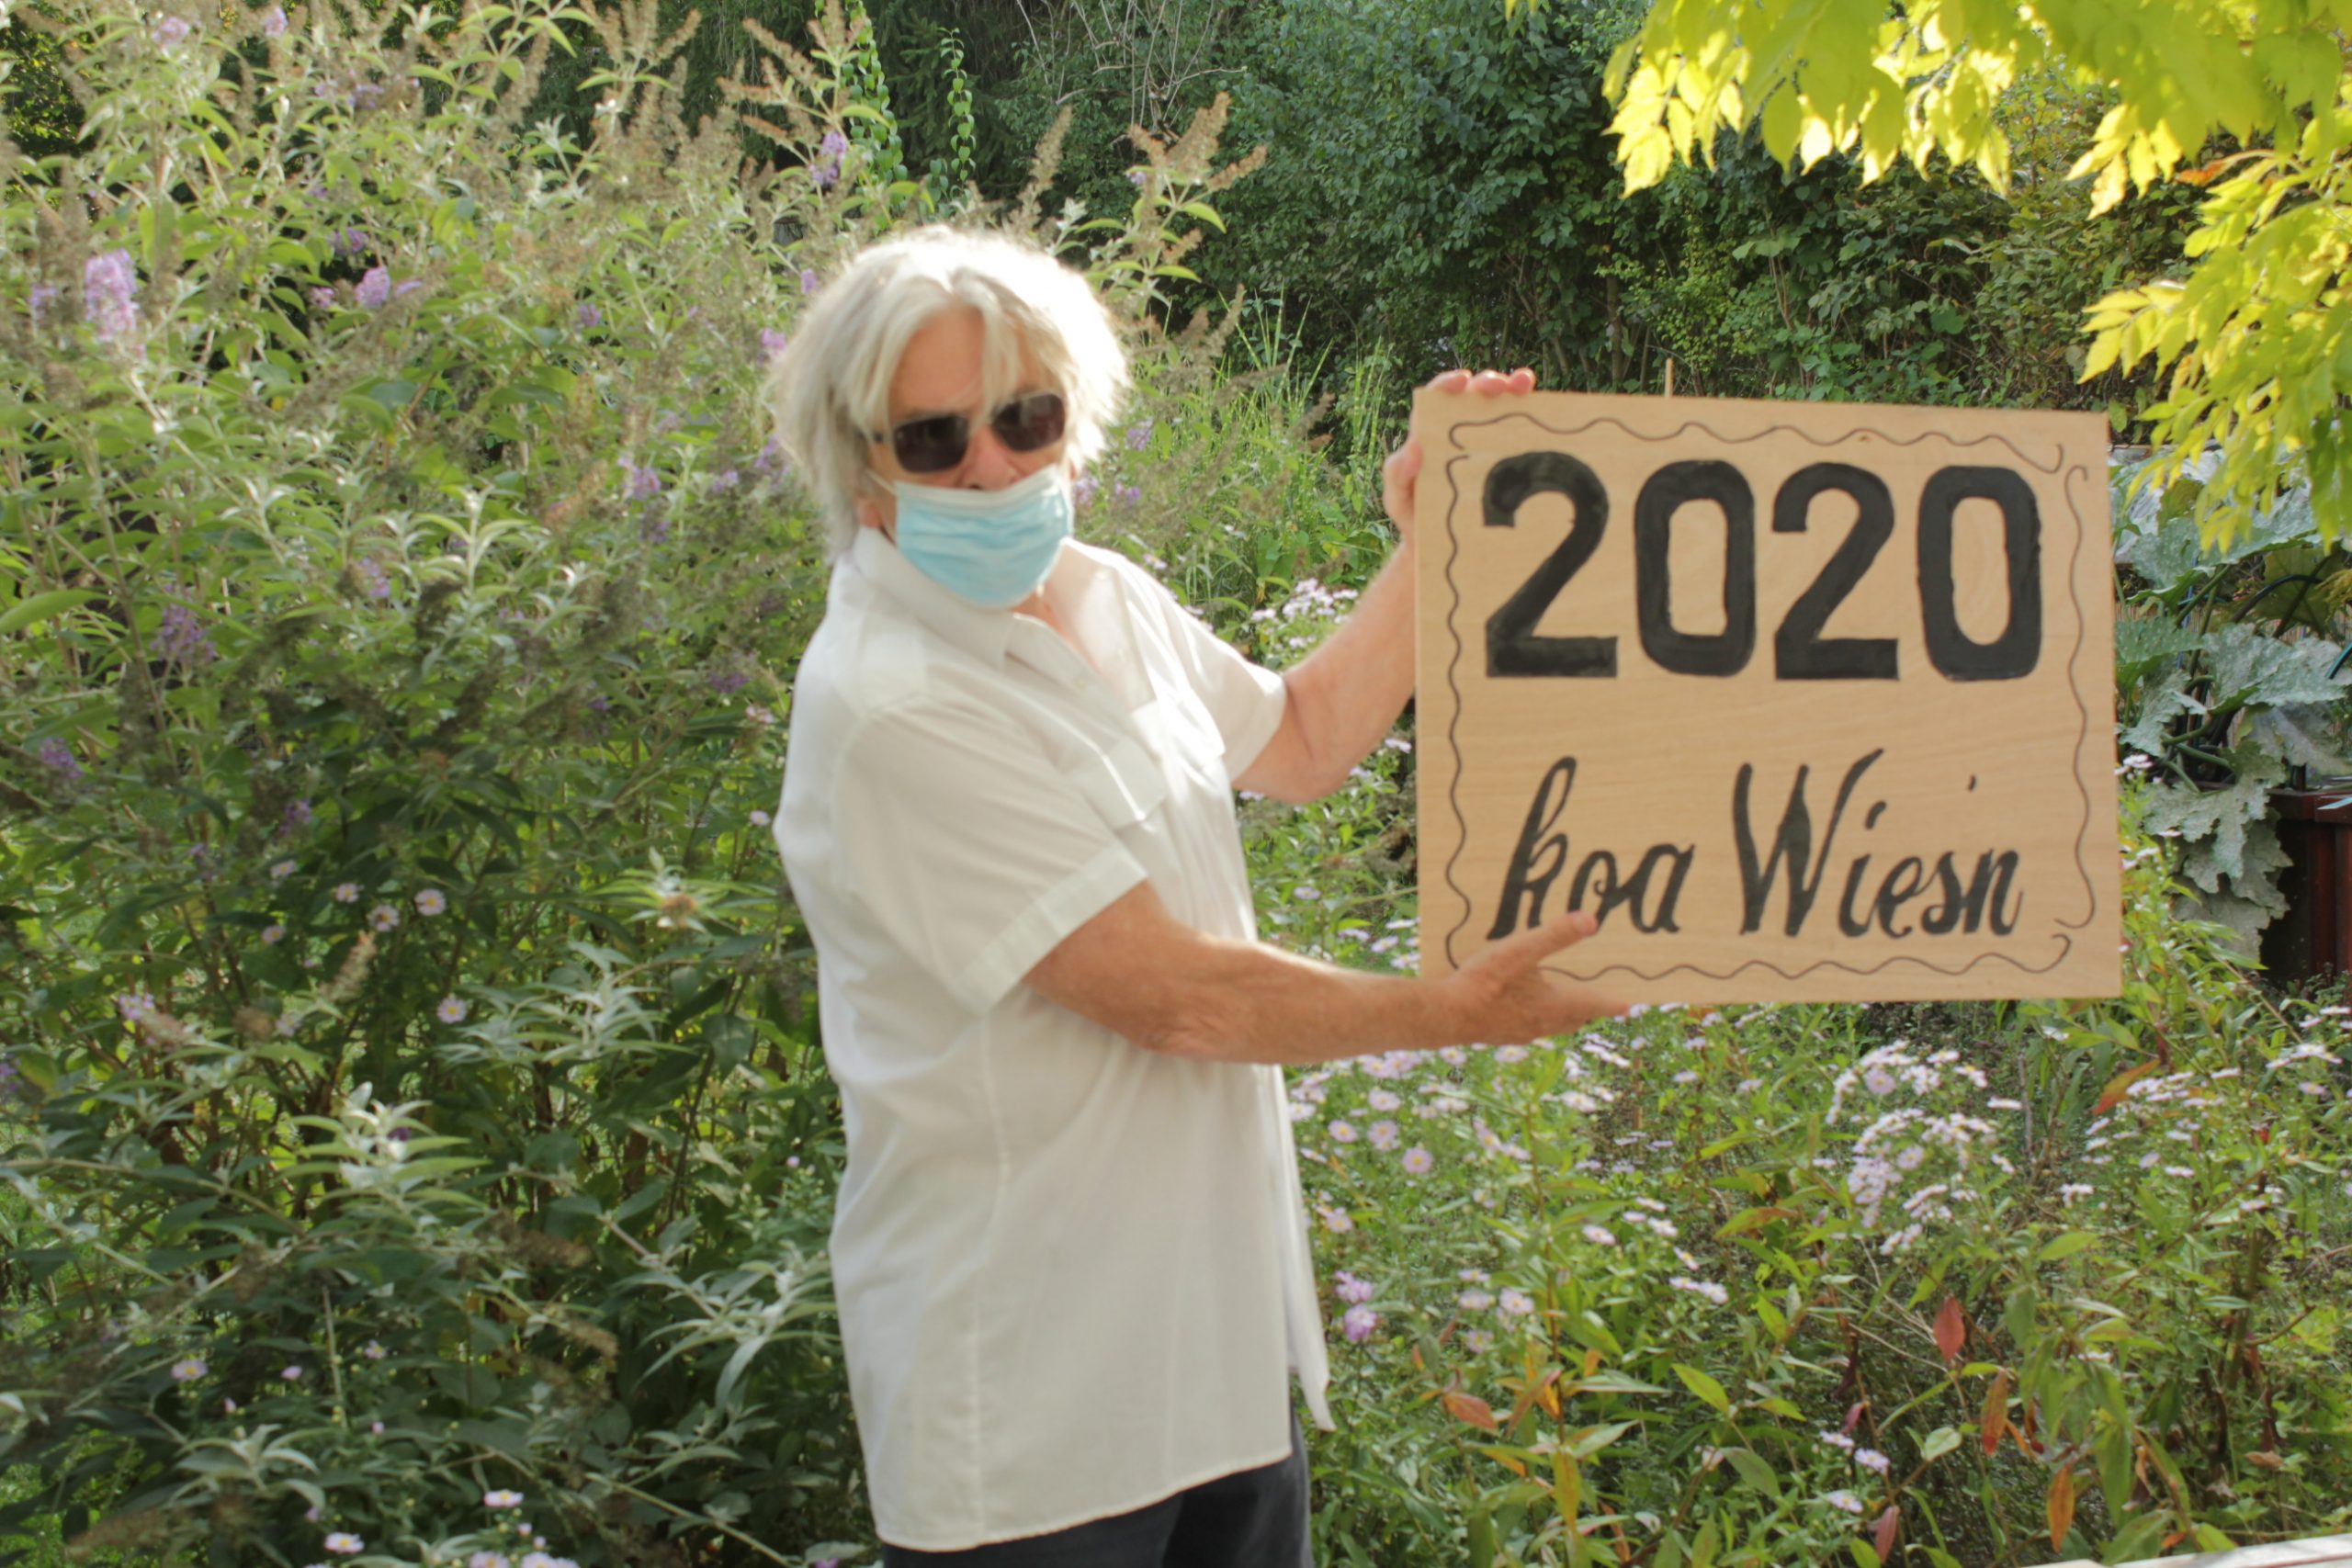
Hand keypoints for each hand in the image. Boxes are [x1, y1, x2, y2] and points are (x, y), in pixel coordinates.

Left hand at [1381, 366, 1535, 549]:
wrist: (1440, 548)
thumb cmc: (1415, 518)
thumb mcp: (1398, 499)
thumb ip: (1398, 474)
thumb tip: (1413, 446)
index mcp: (1431, 435)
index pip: (1438, 401)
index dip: (1448, 386)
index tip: (1461, 380)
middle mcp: (1460, 433)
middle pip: (1474, 398)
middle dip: (1487, 384)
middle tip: (1500, 385)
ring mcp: (1486, 446)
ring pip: (1501, 410)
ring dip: (1514, 391)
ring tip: (1525, 383)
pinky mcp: (1507, 463)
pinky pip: (1521, 437)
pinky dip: (1534, 421)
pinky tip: (1547, 413)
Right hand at [1442, 909, 1623, 1043]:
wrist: (1444, 1015)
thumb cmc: (1483, 983)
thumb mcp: (1520, 951)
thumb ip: (1555, 935)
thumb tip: (1591, 920)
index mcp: (1555, 1005)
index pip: (1596, 1005)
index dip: (1614, 1003)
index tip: (1630, 1004)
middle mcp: (1544, 1023)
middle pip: (1577, 1018)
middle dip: (1589, 1007)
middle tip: (1596, 995)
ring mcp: (1523, 1032)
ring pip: (1554, 1025)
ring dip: (1563, 1013)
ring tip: (1562, 997)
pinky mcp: (1503, 1035)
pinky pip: (1530, 1027)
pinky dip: (1537, 1016)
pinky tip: (1521, 1004)